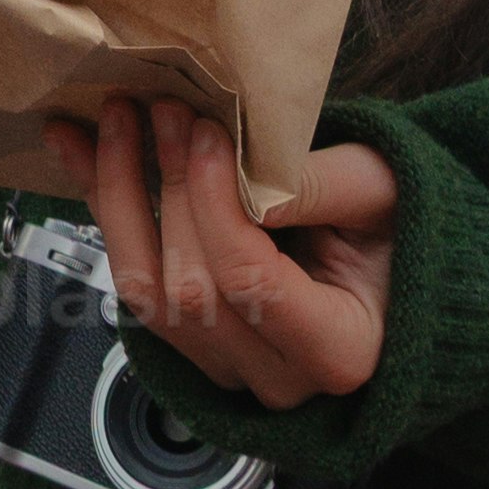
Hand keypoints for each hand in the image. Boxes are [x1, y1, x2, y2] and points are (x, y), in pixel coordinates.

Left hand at [82, 99, 396, 409]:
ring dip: (119, 199)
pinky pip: (138, 288)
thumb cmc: (401, 226)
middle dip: (167, 187)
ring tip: (114, 121)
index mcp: (340, 350)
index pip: (250, 284)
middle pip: (192, 291)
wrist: (397, 259)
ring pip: (148, 296)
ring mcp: (231, 372)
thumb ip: (316, 186)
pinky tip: (88, 155)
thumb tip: (235, 172)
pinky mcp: (193, 349)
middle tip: (162, 107)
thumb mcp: (380, 192)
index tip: (205, 131)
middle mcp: (281, 380)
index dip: (212, 202)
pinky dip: (110, 216)